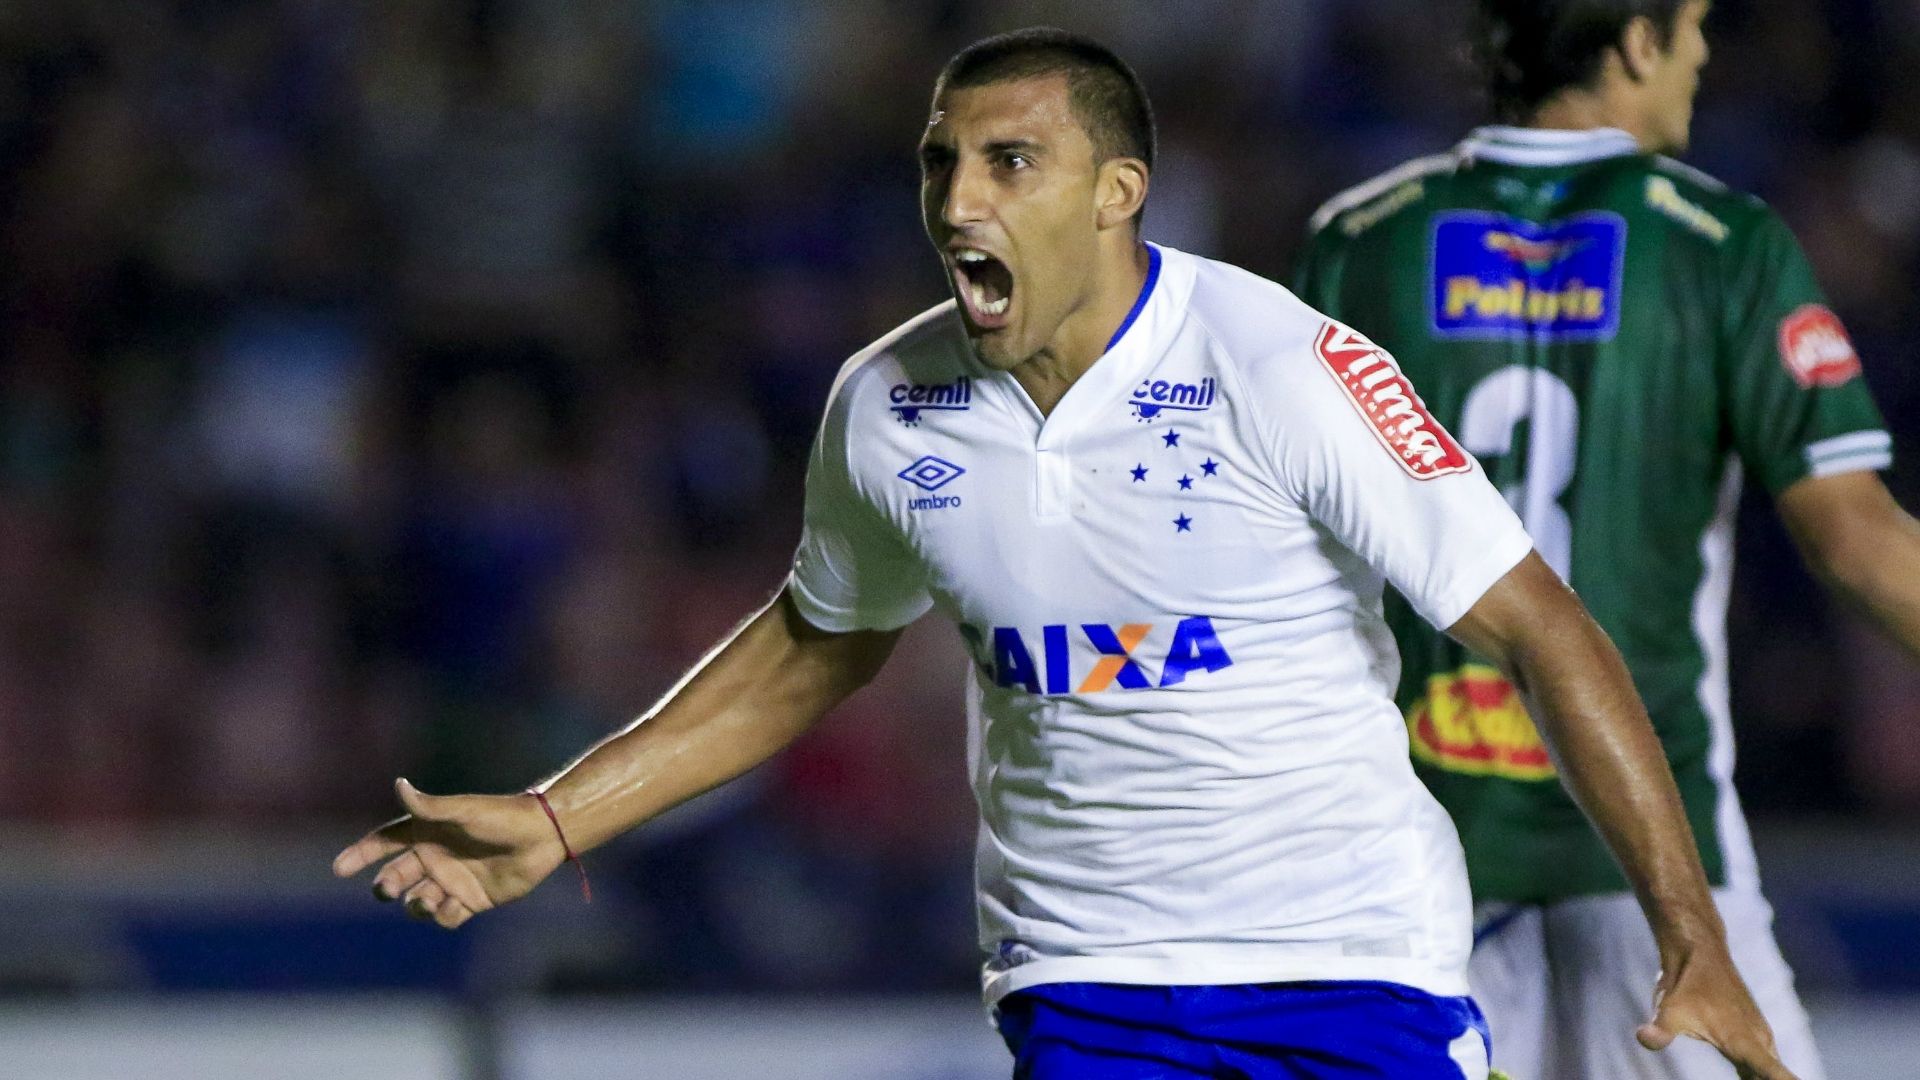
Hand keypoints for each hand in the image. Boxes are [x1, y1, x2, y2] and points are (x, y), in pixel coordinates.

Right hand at [332, 778, 565, 929]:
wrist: (542, 837)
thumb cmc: (502, 817)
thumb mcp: (464, 811)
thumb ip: (430, 806)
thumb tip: (398, 785)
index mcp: (429, 831)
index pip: (386, 842)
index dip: (361, 854)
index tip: (338, 868)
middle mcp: (436, 857)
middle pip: (396, 877)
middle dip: (387, 886)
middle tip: (390, 889)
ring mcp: (452, 880)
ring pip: (418, 901)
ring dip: (416, 904)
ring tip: (427, 900)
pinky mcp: (471, 900)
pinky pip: (446, 916)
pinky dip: (444, 915)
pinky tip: (455, 906)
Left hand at [1636, 941, 1797, 1079]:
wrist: (1698, 951)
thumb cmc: (1686, 982)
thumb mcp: (1669, 1009)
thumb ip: (1660, 1030)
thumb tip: (1643, 1037)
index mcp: (1745, 1042)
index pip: (1777, 1076)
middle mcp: (1760, 1040)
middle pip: (1777, 1079)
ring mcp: (1758, 1036)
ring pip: (1770, 1072)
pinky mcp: (1750, 1035)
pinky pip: (1762, 1066)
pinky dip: (1762, 1078)